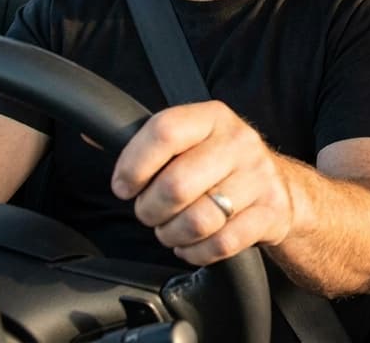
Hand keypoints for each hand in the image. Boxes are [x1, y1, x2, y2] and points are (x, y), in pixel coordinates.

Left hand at [111, 100, 293, 265]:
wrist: (280, 186)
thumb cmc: (219, 163)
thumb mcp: (190, 140)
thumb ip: (146, 141)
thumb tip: (89, 132)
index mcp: (212, 117)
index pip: (165, 131)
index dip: (134, 164)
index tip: (124, 186)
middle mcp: (239, 142)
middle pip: (176, 185)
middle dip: (150, 210)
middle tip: (149, 213)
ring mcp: (259, 178)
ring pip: (198, 220)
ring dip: (172, 234)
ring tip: (170, 230)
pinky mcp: (271, 212)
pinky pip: (221, 244)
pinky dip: (197, 252)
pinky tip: (193, 244)